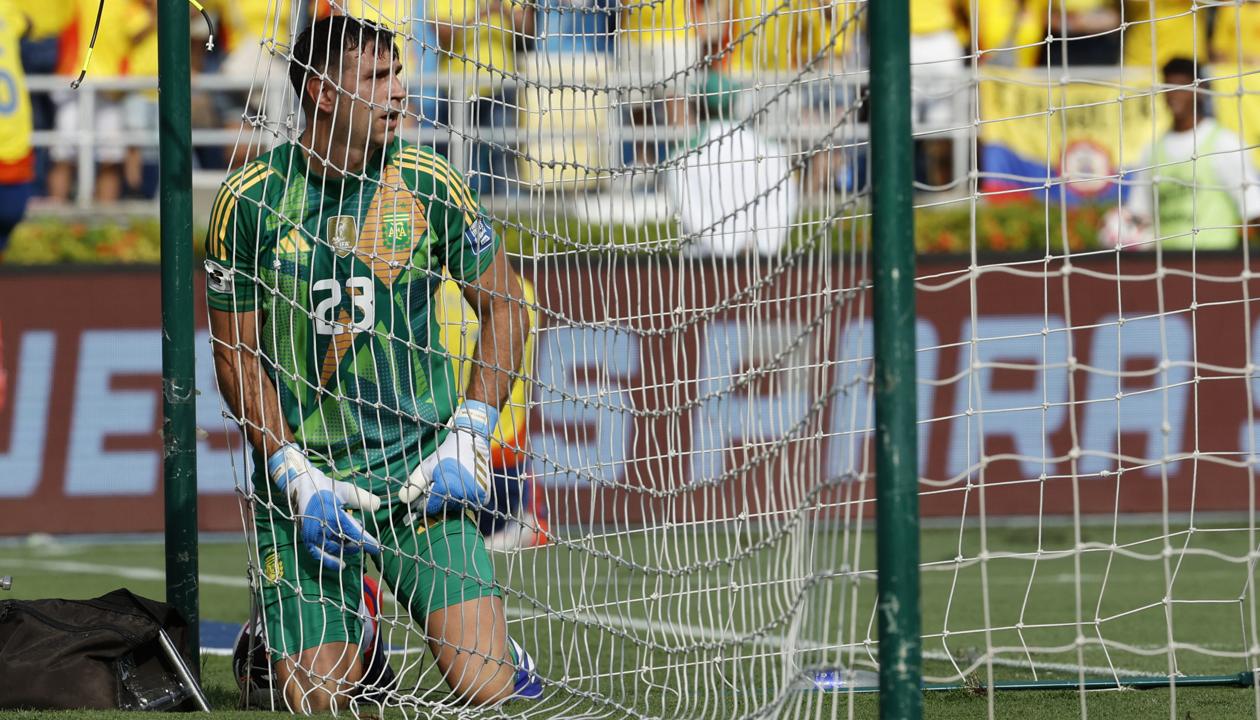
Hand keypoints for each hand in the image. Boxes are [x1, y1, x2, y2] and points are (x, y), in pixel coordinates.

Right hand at [267, 445, 381, 570]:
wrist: (301, 485)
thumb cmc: (326, 487)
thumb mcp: (346, 490)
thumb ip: (362, 498)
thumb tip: (378, 505)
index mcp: (334, 516)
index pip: (354, 533)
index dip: (367, 542)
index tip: (377, 548)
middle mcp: (323, 528)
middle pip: (345, 543)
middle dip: (357, 545)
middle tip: (366, 543)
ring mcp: (314, 535)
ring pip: (334, 549)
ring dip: (346, 550)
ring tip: (355, 546)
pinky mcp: (307, 538)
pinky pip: (319, 554)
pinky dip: (329, 561)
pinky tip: (341, 565)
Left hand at [398, 401, 498, 514]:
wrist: (470, 442)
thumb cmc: (446, 453)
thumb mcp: (426, 467)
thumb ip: (413, 484)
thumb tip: (402, 500)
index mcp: (446, 488)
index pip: (431, 507)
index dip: (425, 504)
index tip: (424, 498)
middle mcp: (462, 494)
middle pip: (446, 508)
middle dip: (440, 500)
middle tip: (440, 485)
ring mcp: (476, 495)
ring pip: (458, 506)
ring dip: (453, 499)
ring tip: (452, 483)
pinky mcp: (485, 495)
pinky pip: (472, 504)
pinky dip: (467, 498)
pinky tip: (463, 486)